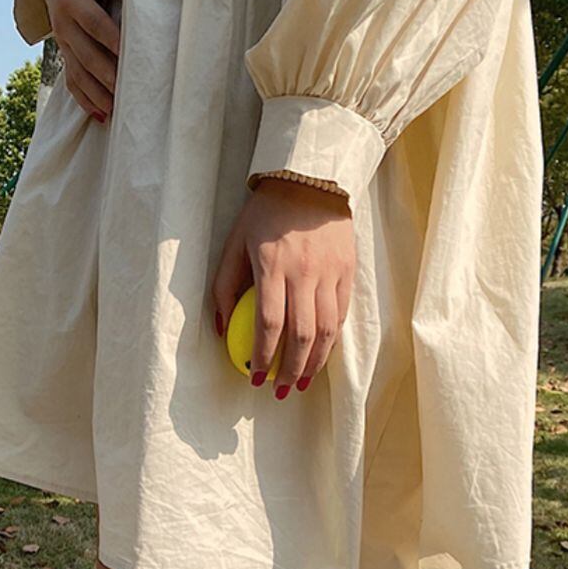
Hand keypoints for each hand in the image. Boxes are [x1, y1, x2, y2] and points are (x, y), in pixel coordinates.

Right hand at [37, 0, 122, 121]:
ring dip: (96, 93)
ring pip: (78, 73)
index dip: (109, 38)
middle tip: (125, 90)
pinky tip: (101, 115)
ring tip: (115, 110)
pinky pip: (72, 80)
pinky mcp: (65, 53)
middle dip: (105, 74)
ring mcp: (62, 43)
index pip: (93, 22)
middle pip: (85, 54)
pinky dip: (85, 99)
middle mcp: (63, 25)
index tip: (126, 52)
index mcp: (70, 0)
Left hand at [212, 179, 354, 397]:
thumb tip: (220, 329)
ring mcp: (331, 270)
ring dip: (314, 363)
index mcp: (272, 264)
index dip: (263, 356)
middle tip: (281, 391)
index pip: (270, 323)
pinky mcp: (348, 269)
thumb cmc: (264, 213)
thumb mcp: (234, 242)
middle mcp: (305, 270)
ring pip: (327, 330)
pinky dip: (331, 340)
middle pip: (302, 334)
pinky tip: (320, 355)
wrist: (310, 177)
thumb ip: (224, 286)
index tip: (255, 377)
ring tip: (303, 382)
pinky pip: (341, 313)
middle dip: (290, 370)